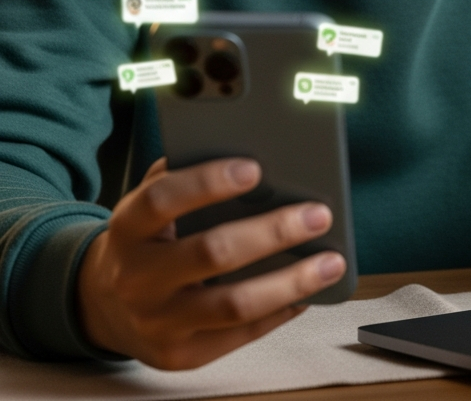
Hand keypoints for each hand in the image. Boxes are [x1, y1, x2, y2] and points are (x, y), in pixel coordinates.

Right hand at [78, 157, 345, 368]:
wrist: (104, 305)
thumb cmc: (148, 238)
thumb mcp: (150, 203)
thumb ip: (186, 174)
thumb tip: (251, 149)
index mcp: (129, 228)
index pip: (163, 200)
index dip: (208, 182)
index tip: (255, 168)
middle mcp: (137, 278)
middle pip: (211, 253)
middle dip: (273, 232)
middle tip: (318, 215)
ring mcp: (157, 322)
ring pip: (233, 304)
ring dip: (291, 282)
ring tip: (332, 262)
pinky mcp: (179, 356)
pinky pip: (240, 334)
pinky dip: (281, 311)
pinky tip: (309, 292)